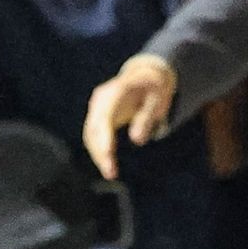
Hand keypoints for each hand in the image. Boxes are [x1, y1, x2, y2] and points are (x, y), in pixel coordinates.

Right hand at [84, 57, 176, 178]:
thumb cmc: (154, 88)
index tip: (108, 155)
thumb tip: (137, 140)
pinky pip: (93, 134)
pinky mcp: (98, 115)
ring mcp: (97, 107)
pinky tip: (106, 163)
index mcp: (115, 92)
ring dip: (97, 153)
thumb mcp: (158, 101)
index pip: (104, 118)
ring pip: (90, 133)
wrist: (145, 75)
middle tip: (110, 173)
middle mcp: (101, 99)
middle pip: (94, 128)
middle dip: (99, 152)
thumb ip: (147, 118)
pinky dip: (98, 149)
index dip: (104, 138)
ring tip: (110, 172)